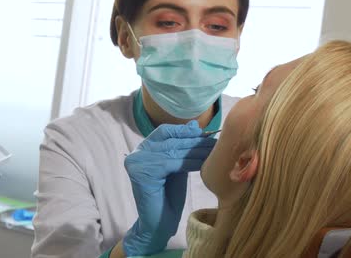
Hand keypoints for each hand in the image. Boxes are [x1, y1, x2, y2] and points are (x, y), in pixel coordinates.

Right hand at [122, 121, 215, 255]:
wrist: (157, 225)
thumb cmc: (168, 198)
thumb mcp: (177, 167)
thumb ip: (182, 148)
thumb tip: (194, 124)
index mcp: (142, 149)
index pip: (164, 131)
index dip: (185, 131)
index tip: (206, 134)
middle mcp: (136, 153)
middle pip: (170, 140)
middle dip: (194, 141)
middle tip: (214, 142)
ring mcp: (136, 162)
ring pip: (172, 151)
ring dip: (195, 151)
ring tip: (213, 151)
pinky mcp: (142, 173)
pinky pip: (171, 163)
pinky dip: (189, 162)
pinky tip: (203, 163)